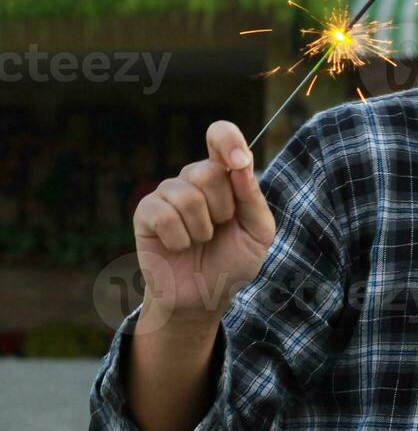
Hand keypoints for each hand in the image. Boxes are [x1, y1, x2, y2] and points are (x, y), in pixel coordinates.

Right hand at [132, 121, 274, 331]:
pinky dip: (179, 238)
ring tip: (201, 240)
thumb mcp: (259, 232)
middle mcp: (193, 178)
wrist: (206, 295)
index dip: (228, 140)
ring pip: (186, 195)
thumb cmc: (234, 260)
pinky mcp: (145, 214)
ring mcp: (167, 194)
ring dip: (202, 228)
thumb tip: (241, 164)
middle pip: (207, 171)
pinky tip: (179, 246)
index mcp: (224, 175)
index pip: (220, 135)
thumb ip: (253, 197)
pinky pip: (162, 214)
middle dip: (223, 208)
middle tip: (221, 227)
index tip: (238, 162)